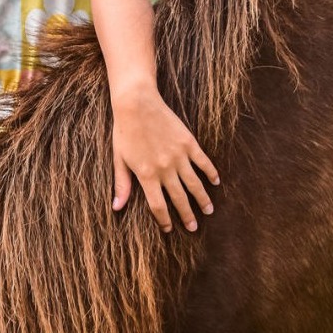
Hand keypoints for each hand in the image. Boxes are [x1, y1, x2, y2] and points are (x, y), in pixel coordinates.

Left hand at [111, 87, 218, 231]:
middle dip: (187, 216)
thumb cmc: (124, 133)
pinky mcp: (188, 143)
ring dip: (202, 199)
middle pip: (179, 199)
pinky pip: (203, 161)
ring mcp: (179, 156)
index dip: (164, 220)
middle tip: (194, 228)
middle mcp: (165, 169)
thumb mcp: (119, 161)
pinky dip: (211, 172)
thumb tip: (116, 208)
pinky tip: (216, 182)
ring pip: (194, 184)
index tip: (169, 229)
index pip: (158, 206)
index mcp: (147, 176)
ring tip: (209, 211)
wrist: (137, 103)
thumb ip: (122, 185)